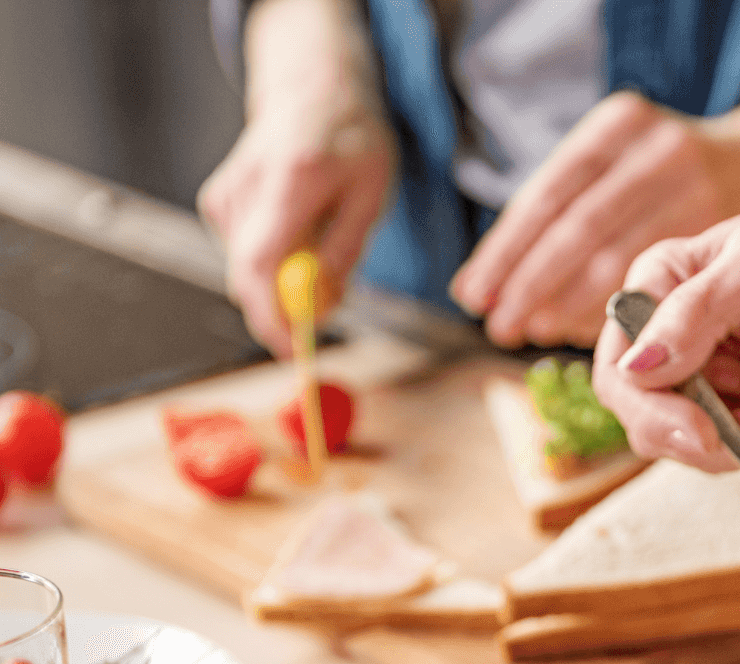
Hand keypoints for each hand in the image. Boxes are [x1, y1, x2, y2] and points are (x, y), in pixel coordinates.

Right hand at [198, 1, 393, 357]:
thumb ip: (344, 253)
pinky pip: (246, 255)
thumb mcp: (371, 196)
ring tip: (322, 243)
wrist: (312, 88)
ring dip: (286, 281)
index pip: (261, 266)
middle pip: (247, 277)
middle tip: (327, 306)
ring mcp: (225, 195)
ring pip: (249, 270)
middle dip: (285, 307)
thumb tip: (321, 307)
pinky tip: (297, 229)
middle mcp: (246, 188)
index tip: (291, 348)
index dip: (272, 316)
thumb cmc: (352, 138)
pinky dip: (275, 260)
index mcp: (291, 181)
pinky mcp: (219, 203)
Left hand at [451, 92, 738, 349]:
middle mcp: (658, 150)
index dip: (506, 250)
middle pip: (578, 227)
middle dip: (530, 285)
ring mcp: (696, 189)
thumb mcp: (624, 164)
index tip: (472, 294)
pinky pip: (656, 285)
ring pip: (618, 260)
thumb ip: (569, 207)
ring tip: (535, 333)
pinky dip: (616, 313)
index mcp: (619, 125)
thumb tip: (489, 288)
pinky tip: (588, 333)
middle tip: (499, 328)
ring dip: (569, 306)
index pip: (548, 193)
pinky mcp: (725, 226)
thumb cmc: (675, 181)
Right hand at [591, 196, 739, 470]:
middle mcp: (675, 345)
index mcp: (657, 294)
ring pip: (714, 451)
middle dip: (723, 437)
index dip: (654, 414)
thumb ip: (694, 315)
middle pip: (657, 430)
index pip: (621, 376)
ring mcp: (714, 385)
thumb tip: (635, 368)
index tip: (703, 430)